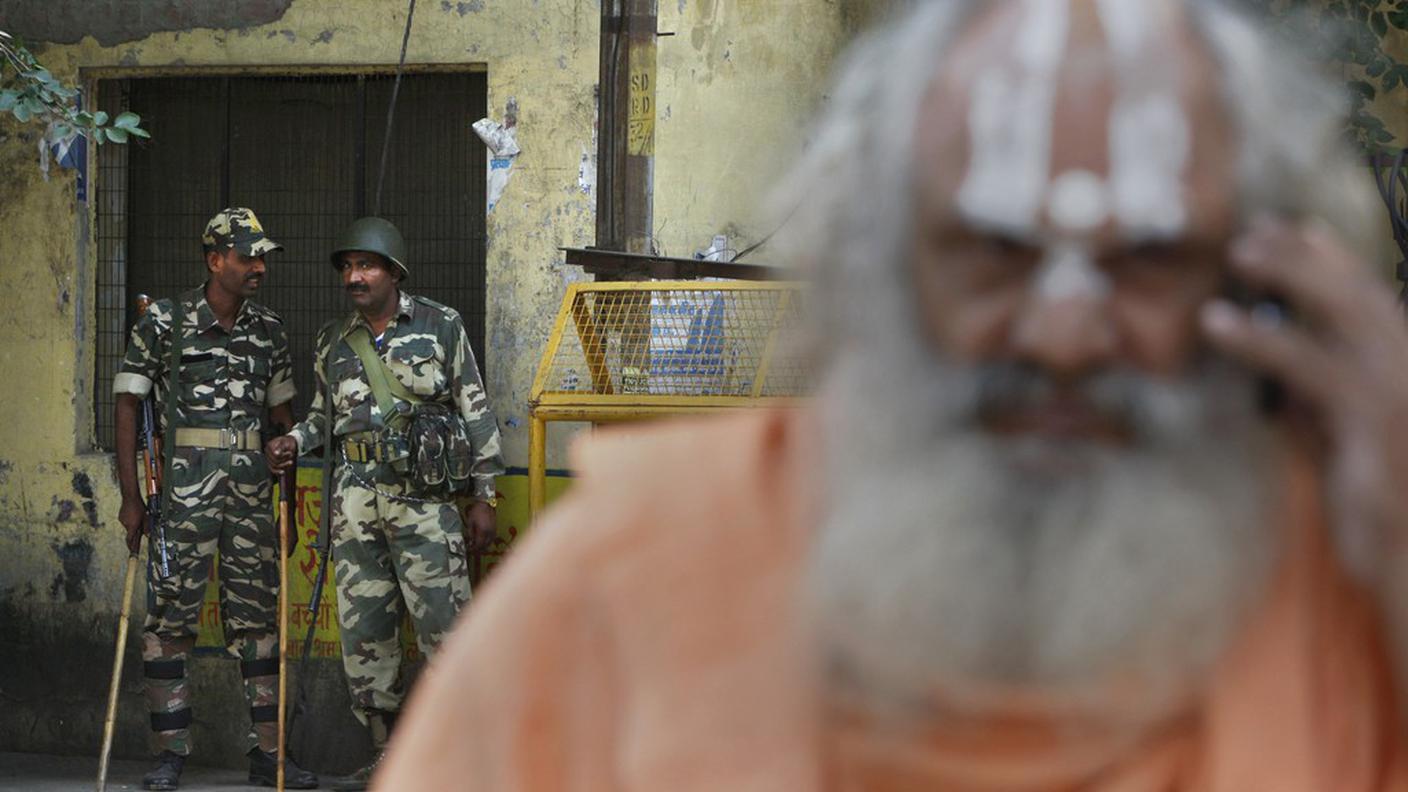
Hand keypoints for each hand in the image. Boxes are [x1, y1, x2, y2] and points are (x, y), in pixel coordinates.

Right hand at [118, 496, 145, 554]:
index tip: (132, 552)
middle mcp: (126, 525)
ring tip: (137, 515)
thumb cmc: (140, 507)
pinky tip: (134, 513)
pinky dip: (130, 519)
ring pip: (129, 526)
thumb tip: (148, 536)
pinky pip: (126, 521)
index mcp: (132, 526)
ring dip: (133, 524)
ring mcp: (122, 521)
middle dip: (135, 532)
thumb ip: (147, 527)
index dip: (131, 546)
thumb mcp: (146, 517)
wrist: (130, 497)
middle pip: (130, 533)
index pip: (130, 540)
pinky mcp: (121, 517)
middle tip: (138, 528)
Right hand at [265, 435, 297, 474]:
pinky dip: (277, 472)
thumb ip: (280, 448)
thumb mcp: (285, 442)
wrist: (288, 442)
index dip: (283, 456)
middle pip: (275, 462)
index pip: (275, 455)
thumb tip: (276, 454)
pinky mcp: (271, 463)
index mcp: (269, 446)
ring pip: (274, 466)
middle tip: (291, 457)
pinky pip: (272, 469)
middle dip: (284, 461)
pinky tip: (283, 472)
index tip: (290, 453)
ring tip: (291, 462)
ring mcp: (268, 458)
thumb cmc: (287, 441)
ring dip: (283, 466)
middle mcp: (267, 452)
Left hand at [464, 501, 496, 551]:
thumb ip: (470, 532)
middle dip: (479, 549)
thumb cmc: (476, 512)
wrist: (485, 503)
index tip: (470, 549)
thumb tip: (470, 540)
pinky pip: (492, 538)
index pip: (479, 544)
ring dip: (484, 545)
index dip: (474, 549)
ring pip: (490, 542)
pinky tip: (484, 540)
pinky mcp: (495, 528)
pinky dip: (488, 541)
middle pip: (485, 545)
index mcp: (482, 531)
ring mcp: (493, 530)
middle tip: (474, 549)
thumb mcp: (470, 522)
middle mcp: (489, 533)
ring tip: (478, 545)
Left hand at [1201, 216, 1407, 577]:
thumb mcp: (1343, 453)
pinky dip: (1260, 338)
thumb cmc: (1382, 518)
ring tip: (1236, 258)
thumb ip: (1316, 413)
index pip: (1375, 301)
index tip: (1292, 230)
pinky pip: (1310, 366)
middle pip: (1364, 294)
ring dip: (1289, 276)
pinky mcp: (1376, 423)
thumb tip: (1275, 384)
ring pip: (1347, 313)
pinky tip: (1217, 323)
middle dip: (1308, 256)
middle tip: (1252, 233)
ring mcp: (1404, 394)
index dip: (1335, 261)